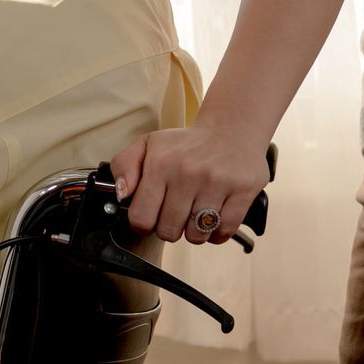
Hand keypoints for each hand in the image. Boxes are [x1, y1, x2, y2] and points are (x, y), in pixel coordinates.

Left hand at [109, 119, 269, 243]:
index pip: (142, 218)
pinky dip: (217, 232)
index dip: (143, 224)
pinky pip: (224, 231)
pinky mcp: (242, 191)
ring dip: (194, 232)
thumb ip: (124, 166)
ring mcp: (217, 183)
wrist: (232, 127)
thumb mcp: (148, 144)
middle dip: (169, 228)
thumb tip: (120, 193)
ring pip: (197, 235)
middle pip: (169, 231)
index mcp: (161, 164)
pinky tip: (214, 217)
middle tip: (175, 214)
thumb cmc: (187, 143)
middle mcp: (187, 173)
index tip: (151, 217)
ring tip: (195, 215)